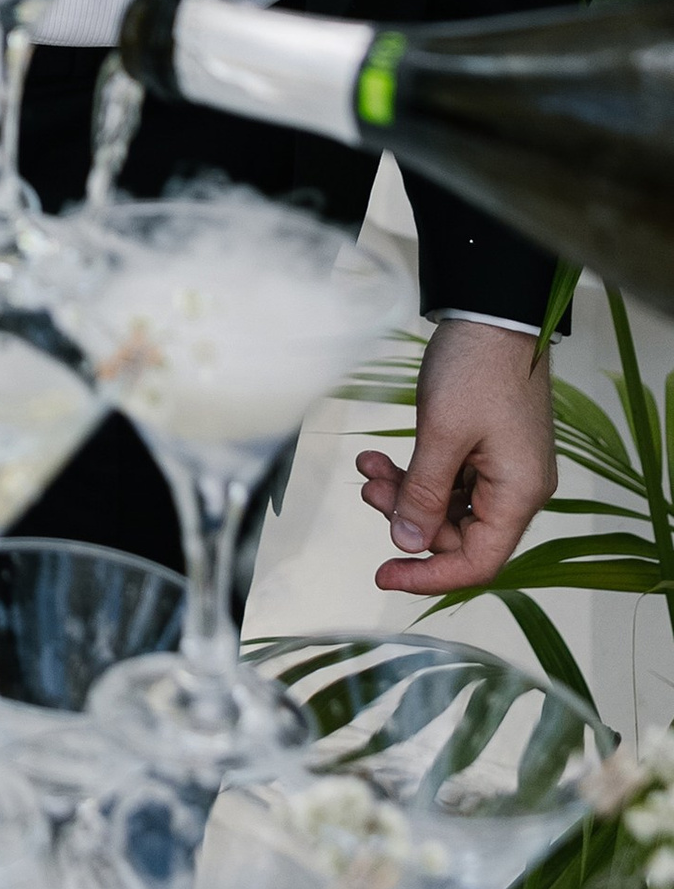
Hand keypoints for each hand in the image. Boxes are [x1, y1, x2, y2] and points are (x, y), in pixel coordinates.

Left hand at [356, 318, 554, 594]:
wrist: (491, 313)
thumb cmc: (476, 368)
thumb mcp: (442, 434)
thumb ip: (424, 494)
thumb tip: (406, 544)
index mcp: (519, 494)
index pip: (478, 562)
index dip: (429, 575)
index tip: (383, 574)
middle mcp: (518, 489)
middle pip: (458, 532)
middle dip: (407, 515)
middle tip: (369, 487)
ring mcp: (503, 468)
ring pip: (447, 504)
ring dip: (405, 489)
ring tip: (369, 465)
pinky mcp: (488, 449)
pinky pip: (449, 477)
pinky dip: (416, 469)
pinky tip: (380, 454)